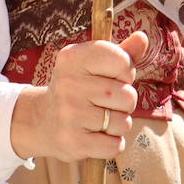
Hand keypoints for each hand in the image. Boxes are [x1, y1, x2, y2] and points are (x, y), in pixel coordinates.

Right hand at [9, 31, 148, 162]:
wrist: (41, 120)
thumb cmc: (77, 88)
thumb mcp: (92, 65)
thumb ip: (121, 53)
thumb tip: (143, 37)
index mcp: (72, 57)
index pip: (122, 61)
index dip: (125, 72)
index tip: (112, 77)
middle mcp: (68, 82)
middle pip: (128, 95)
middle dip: (124, 103)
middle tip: (105, 102)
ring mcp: (69, 113)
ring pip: (123, 122)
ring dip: (118, 124)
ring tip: (99, 119)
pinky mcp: (72, 141)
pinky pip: (114, 146)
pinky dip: (112, 144)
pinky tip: (96, 136)